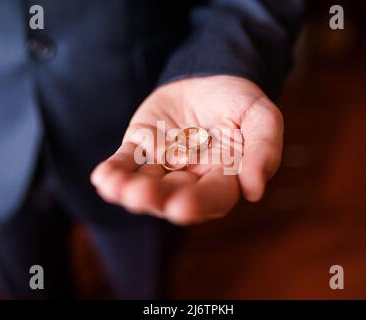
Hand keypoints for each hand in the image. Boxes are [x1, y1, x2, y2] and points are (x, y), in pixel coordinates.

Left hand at [91, 75, 282, 224]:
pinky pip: (126, 162)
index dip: (198, 203)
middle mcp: (191, 178)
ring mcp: (163, 165)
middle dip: (156, 198)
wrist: (211, 78)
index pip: (213, 197)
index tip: (182, 207)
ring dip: (128, 189)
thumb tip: (254, 191)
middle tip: (141, 196)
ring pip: (145, 183)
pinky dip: (114, 171)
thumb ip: (263, 151)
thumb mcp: (262, 118)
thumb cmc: (240, 102)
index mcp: (223, 177)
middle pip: (173, 196)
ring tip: (115, 189)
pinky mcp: (141, 147)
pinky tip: (102, 178)